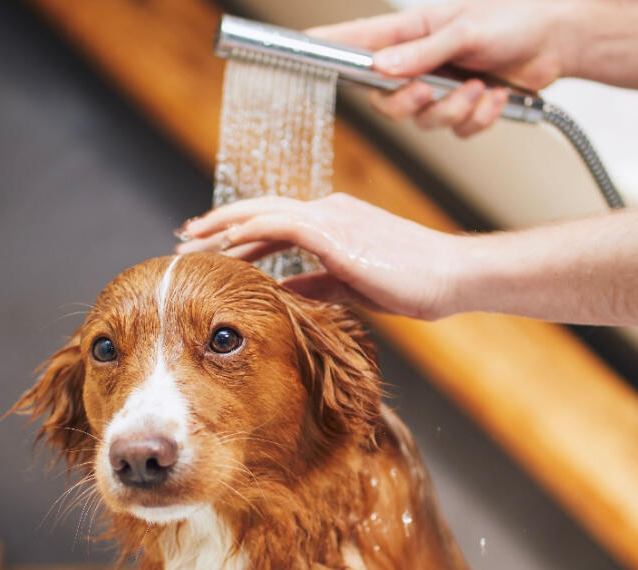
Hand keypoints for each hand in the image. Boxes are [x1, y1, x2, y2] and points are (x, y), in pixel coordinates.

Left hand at [177, 194, 465, 320]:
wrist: (453, 276)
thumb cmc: (414, 283)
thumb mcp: (353, 286)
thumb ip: (316, 283)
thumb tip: (283, 289)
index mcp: (333, 222)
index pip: (274, 222)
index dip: (238, 231)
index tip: (207, 245)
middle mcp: (329, 211)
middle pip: (260, 211)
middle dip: (218, 223)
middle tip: (184, 237)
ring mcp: (333, 218)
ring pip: (264, 212)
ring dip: (224, 226)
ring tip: (192, 240)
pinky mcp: (338, 232)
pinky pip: (284, 224)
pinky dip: (252, 229)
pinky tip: (227, 243)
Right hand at [308, 2, 577, 135]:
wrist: (558, 40)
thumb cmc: (514, 19)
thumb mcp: (466, 29)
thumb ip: (422, 53)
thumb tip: (382, 69)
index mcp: (409, 33)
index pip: (356, 42)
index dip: (326, 47)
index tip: (299, 46)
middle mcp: (417, 63)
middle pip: (384, 100)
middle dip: (408, 103)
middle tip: (428, 91)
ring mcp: (439, 89)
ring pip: (422, 122)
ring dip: (455, 109)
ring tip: (481, 86)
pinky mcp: (462, 109)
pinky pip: (456, 131)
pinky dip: (479, 117)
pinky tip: (497, 96)